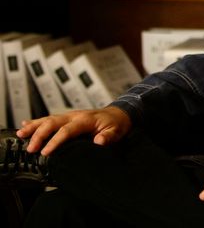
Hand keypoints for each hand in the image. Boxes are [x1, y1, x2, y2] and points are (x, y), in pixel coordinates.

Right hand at [16, 106, 132, 155]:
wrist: (120, 113)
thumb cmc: (117, 123)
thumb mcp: (117, 131)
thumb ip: (109, 137)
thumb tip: (99, 141)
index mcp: (85, 119)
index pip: (67, 130)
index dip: (55, 141)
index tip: (46, 152)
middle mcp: (75, 115)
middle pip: (52, 122)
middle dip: (39, 134)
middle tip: (30, 148)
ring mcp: (70, 115)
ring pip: (48, 119)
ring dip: (34, 126)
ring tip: (20, 134)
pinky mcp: (67, 118)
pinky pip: (50, 118)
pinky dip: (36, 121)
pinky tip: (25, 125)